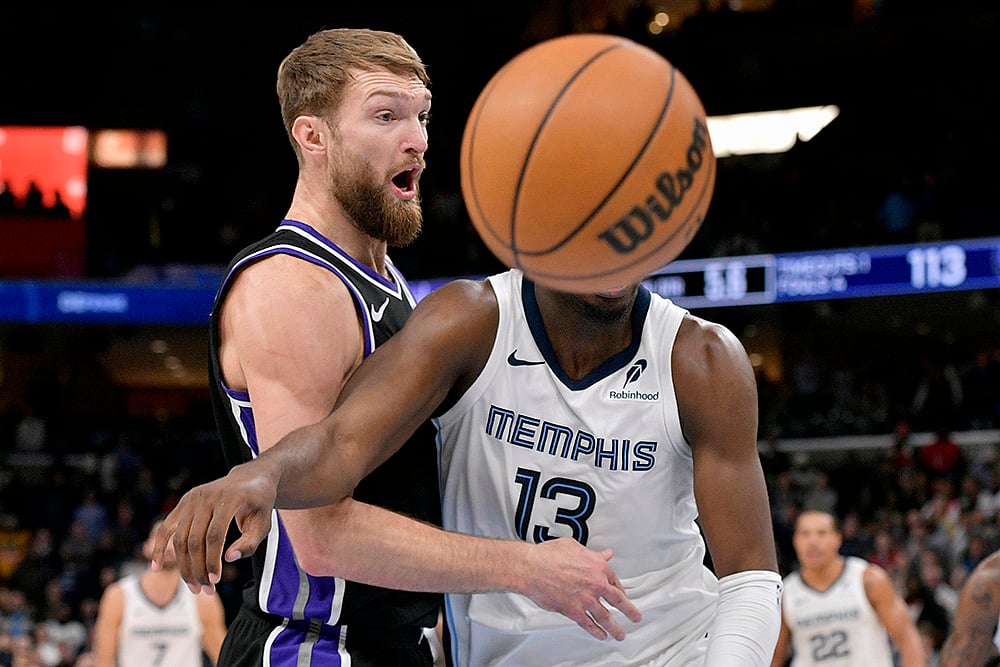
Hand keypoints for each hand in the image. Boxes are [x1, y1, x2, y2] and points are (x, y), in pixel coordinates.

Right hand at [150, 462, 276, 593]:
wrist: (250, 479)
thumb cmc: (259, 505)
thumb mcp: (263, 523)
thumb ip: (249, 543)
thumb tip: (228, 559)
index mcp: (230, 498)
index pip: (215, 534)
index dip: (212, 560)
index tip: (215, 581)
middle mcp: (208, 495)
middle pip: (195, 539)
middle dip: (197, 568)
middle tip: (204, 590)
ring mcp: (193, 497)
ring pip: (180, 537)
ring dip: (184, 565)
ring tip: (193, 586)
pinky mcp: (184, 502)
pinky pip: (167, 527)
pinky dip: (160, 547)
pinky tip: (156, 566)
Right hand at [522, 537, 641, 640]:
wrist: (533, 568)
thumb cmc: (549, 555)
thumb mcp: (574, 547)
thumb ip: (592, 553)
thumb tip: (603, 553)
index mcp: (597, 566)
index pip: (614, 580)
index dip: (619, 588)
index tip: (622, 594)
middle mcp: (596, 584)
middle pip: (618, 601)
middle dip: (629, 611)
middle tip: (635, 616)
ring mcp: (586, 599)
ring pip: (606, 617)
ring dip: (615, 628)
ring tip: (620, 634)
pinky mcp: (574, 611)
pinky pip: (589, 625)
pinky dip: (596, 632)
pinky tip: (601, 635)